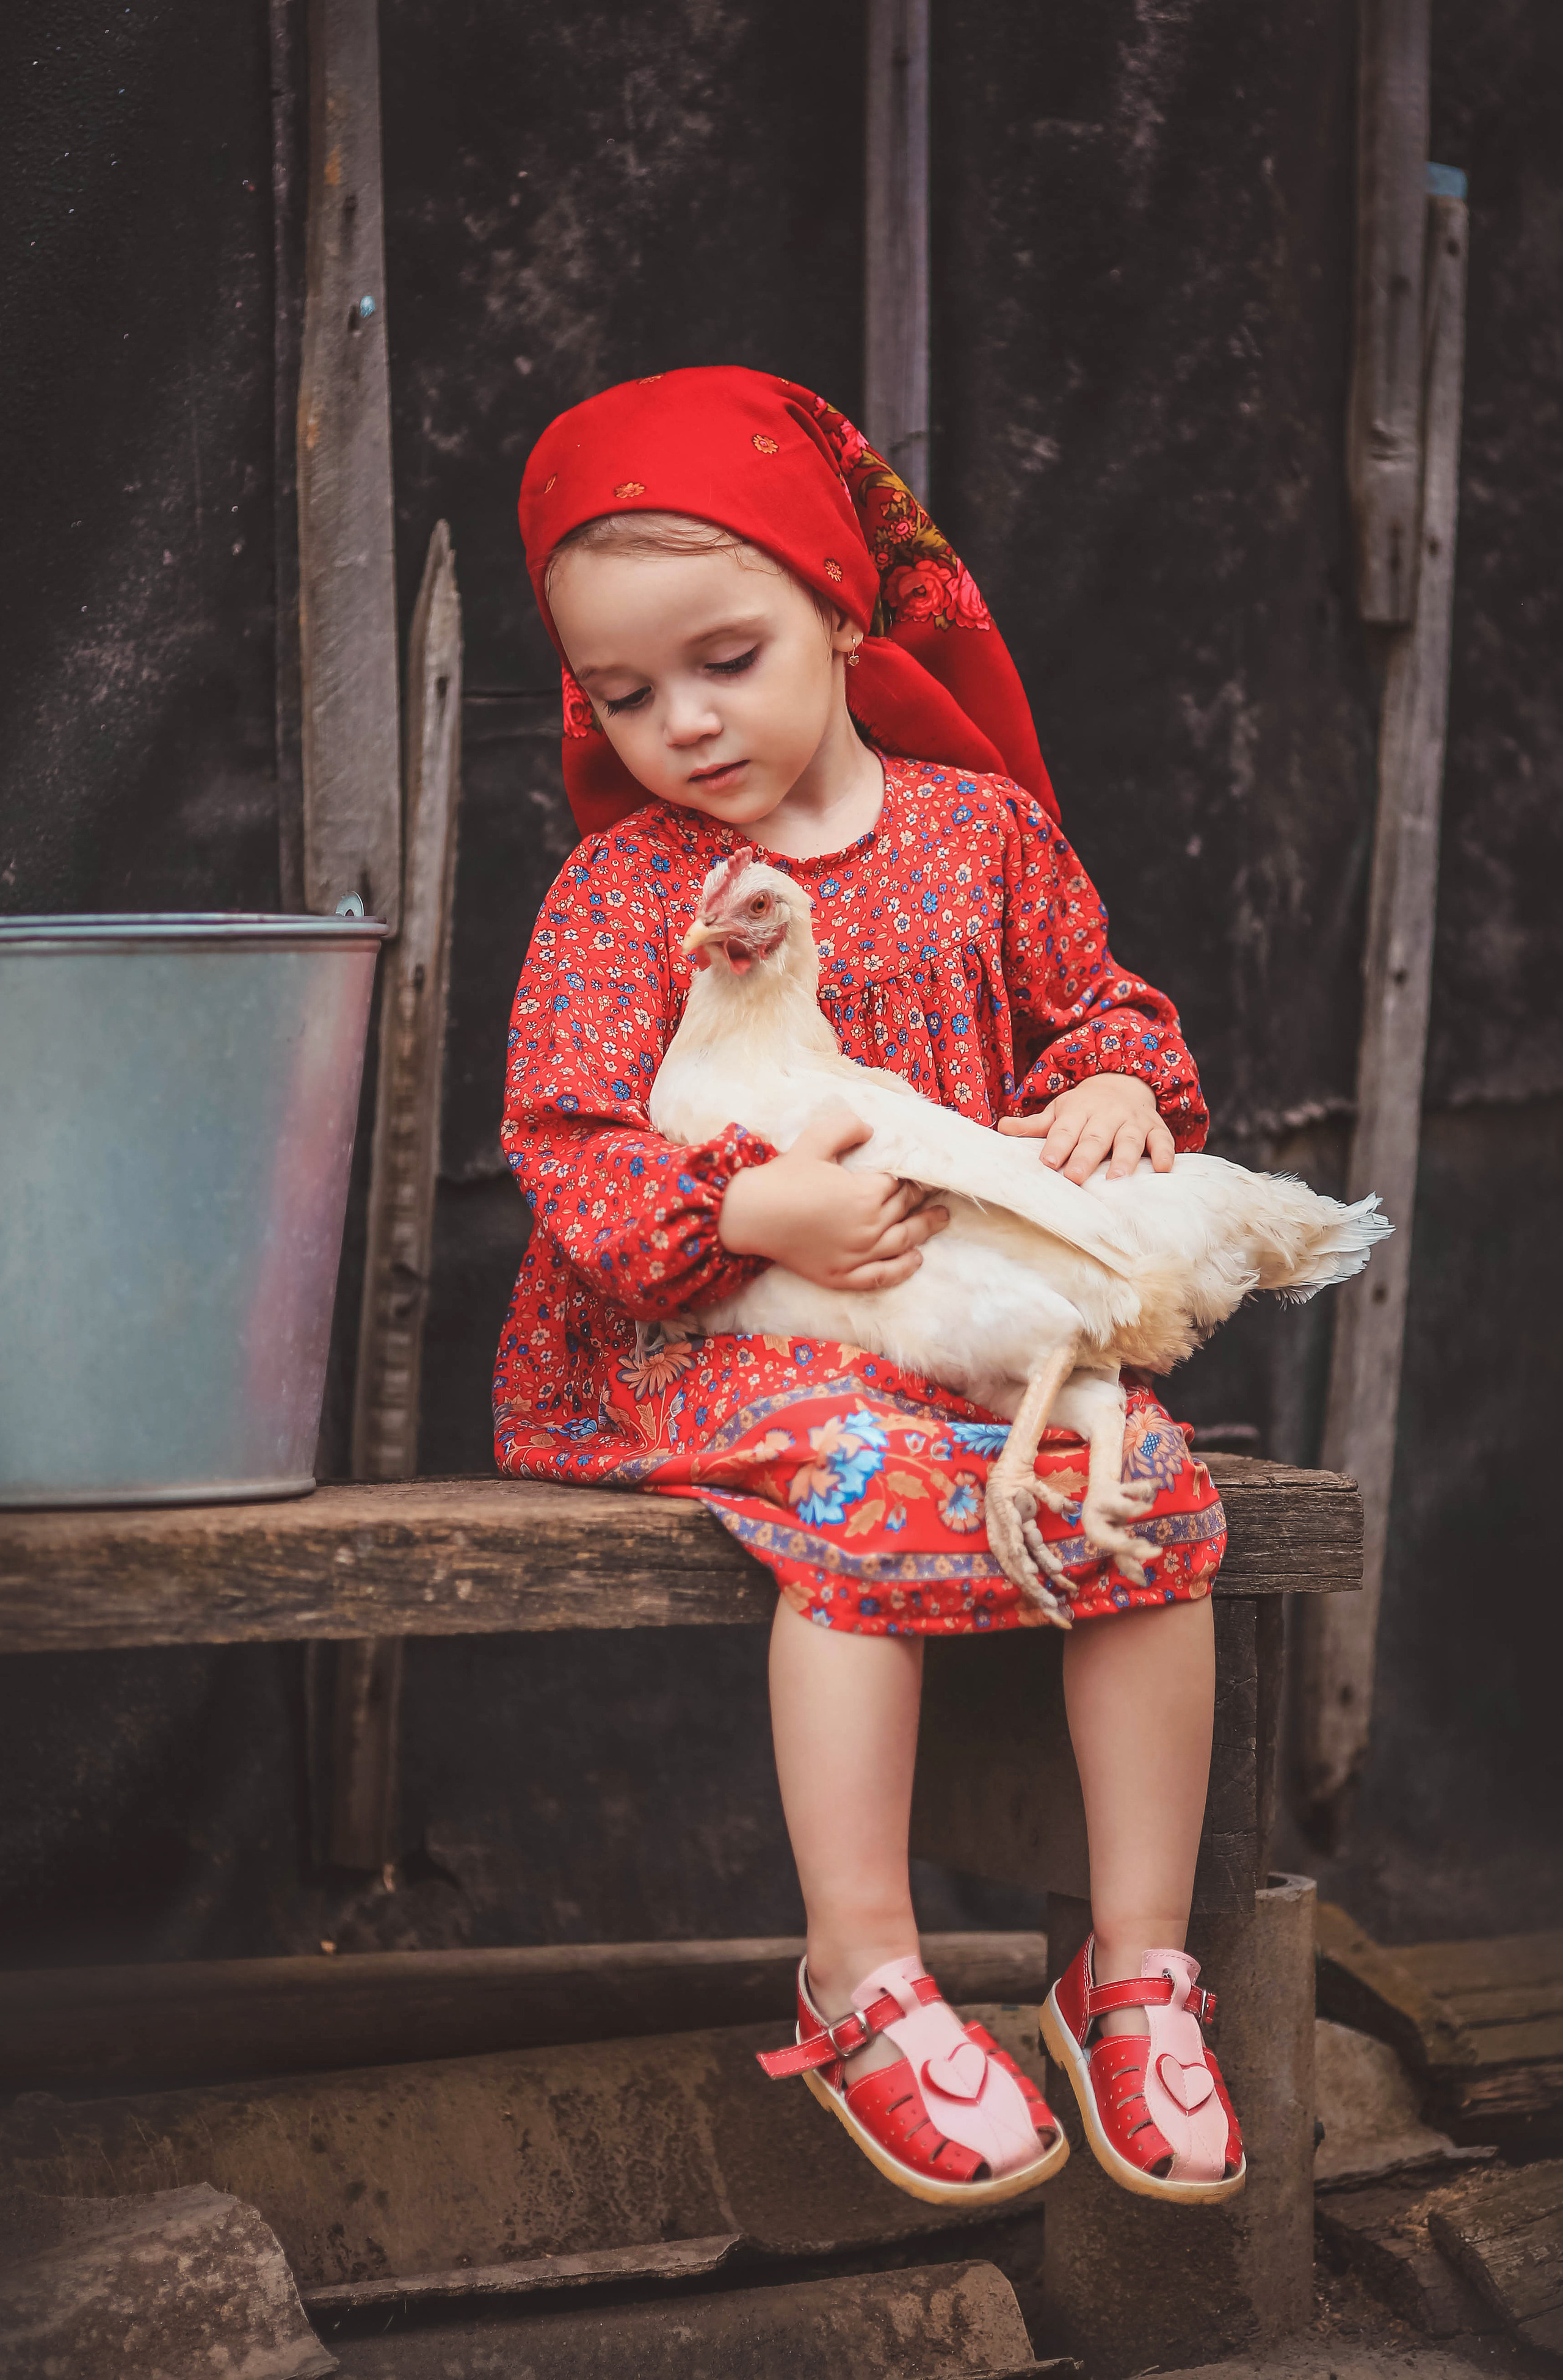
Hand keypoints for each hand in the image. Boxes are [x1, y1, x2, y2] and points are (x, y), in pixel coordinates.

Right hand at [719, 1104, 948, 1289]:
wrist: (750, 1215)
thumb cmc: (783, 1177)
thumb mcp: (815, 1140)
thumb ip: (846, 1128)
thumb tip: (870, 1130)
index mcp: (866, 1194)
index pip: (901, 1183)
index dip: (912, 1175)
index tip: (923, 1171)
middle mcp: (869, 1227)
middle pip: (905, 1210)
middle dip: (922, 1197)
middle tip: (937, 1190)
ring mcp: (858, 1255)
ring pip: (903, 1242)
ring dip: (926, 1228)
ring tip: (941, 1218)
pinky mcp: (843, 1275)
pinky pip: (882, 1275)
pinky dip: (903, 1268)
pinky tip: (916, 1259)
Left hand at [996, 1073, 1173, 1183]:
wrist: (1124, 1081)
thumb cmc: (1085, 1106)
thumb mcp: (1059, 1110)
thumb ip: (1034, 1124)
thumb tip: (1001, 1128)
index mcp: (1079, 1110)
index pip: (1065, 1130)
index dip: (1056, 1146)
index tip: (1046, 1164)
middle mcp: (1107, 1114)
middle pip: (1095, 1137)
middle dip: (1085, 1157)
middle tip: (1075, 1178)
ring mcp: (1133, 1121)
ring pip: (1129, 1140)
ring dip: (1124, 1160)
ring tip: (1116, 1179)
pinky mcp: (1156, 1128)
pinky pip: (1163, 1141)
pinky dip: (1164, 1155)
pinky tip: (1162, 1170)